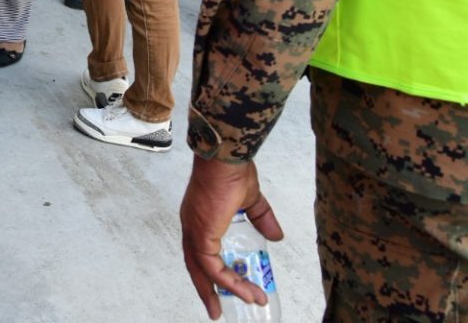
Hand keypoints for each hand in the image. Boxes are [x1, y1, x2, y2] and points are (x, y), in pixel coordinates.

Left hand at [180, 156, 283, 319]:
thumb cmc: (233, 171)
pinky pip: (213, 267)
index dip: (206, 270)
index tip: (217, 287)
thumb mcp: (250, 199)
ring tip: (247, 303)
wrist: (226, 159)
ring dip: (222, 291)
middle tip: (215, 310)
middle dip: (206, 289)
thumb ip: (261, 219)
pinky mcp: (201, 234)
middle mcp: (191, 225)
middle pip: (195, 265)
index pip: (199, 250)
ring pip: (204, 270)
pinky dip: (229, 281)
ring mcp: (193, 230)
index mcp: (199, 217)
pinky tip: (245, 290)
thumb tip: (276, 237)